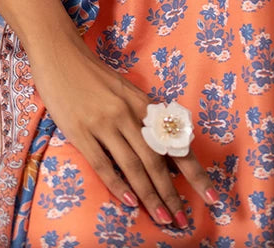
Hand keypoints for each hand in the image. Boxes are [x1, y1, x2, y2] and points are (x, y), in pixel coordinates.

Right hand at [26, 31, 217, 227]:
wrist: (61, 54)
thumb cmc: (93, 75)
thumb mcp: (125, 92)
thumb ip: (142, 118)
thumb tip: (163, 151)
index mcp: (143, 103)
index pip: (175, 142)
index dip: (195, 171)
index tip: (212, 195)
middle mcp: (128, 113)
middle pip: (156, 160)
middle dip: (171, 193)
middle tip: (182, 220)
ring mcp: (105, 122)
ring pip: (133, 166)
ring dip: (150, 195)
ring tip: (162, 218)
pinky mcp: (81, 130)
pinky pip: (103, 163)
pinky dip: (117, 184)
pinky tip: (129, 201)